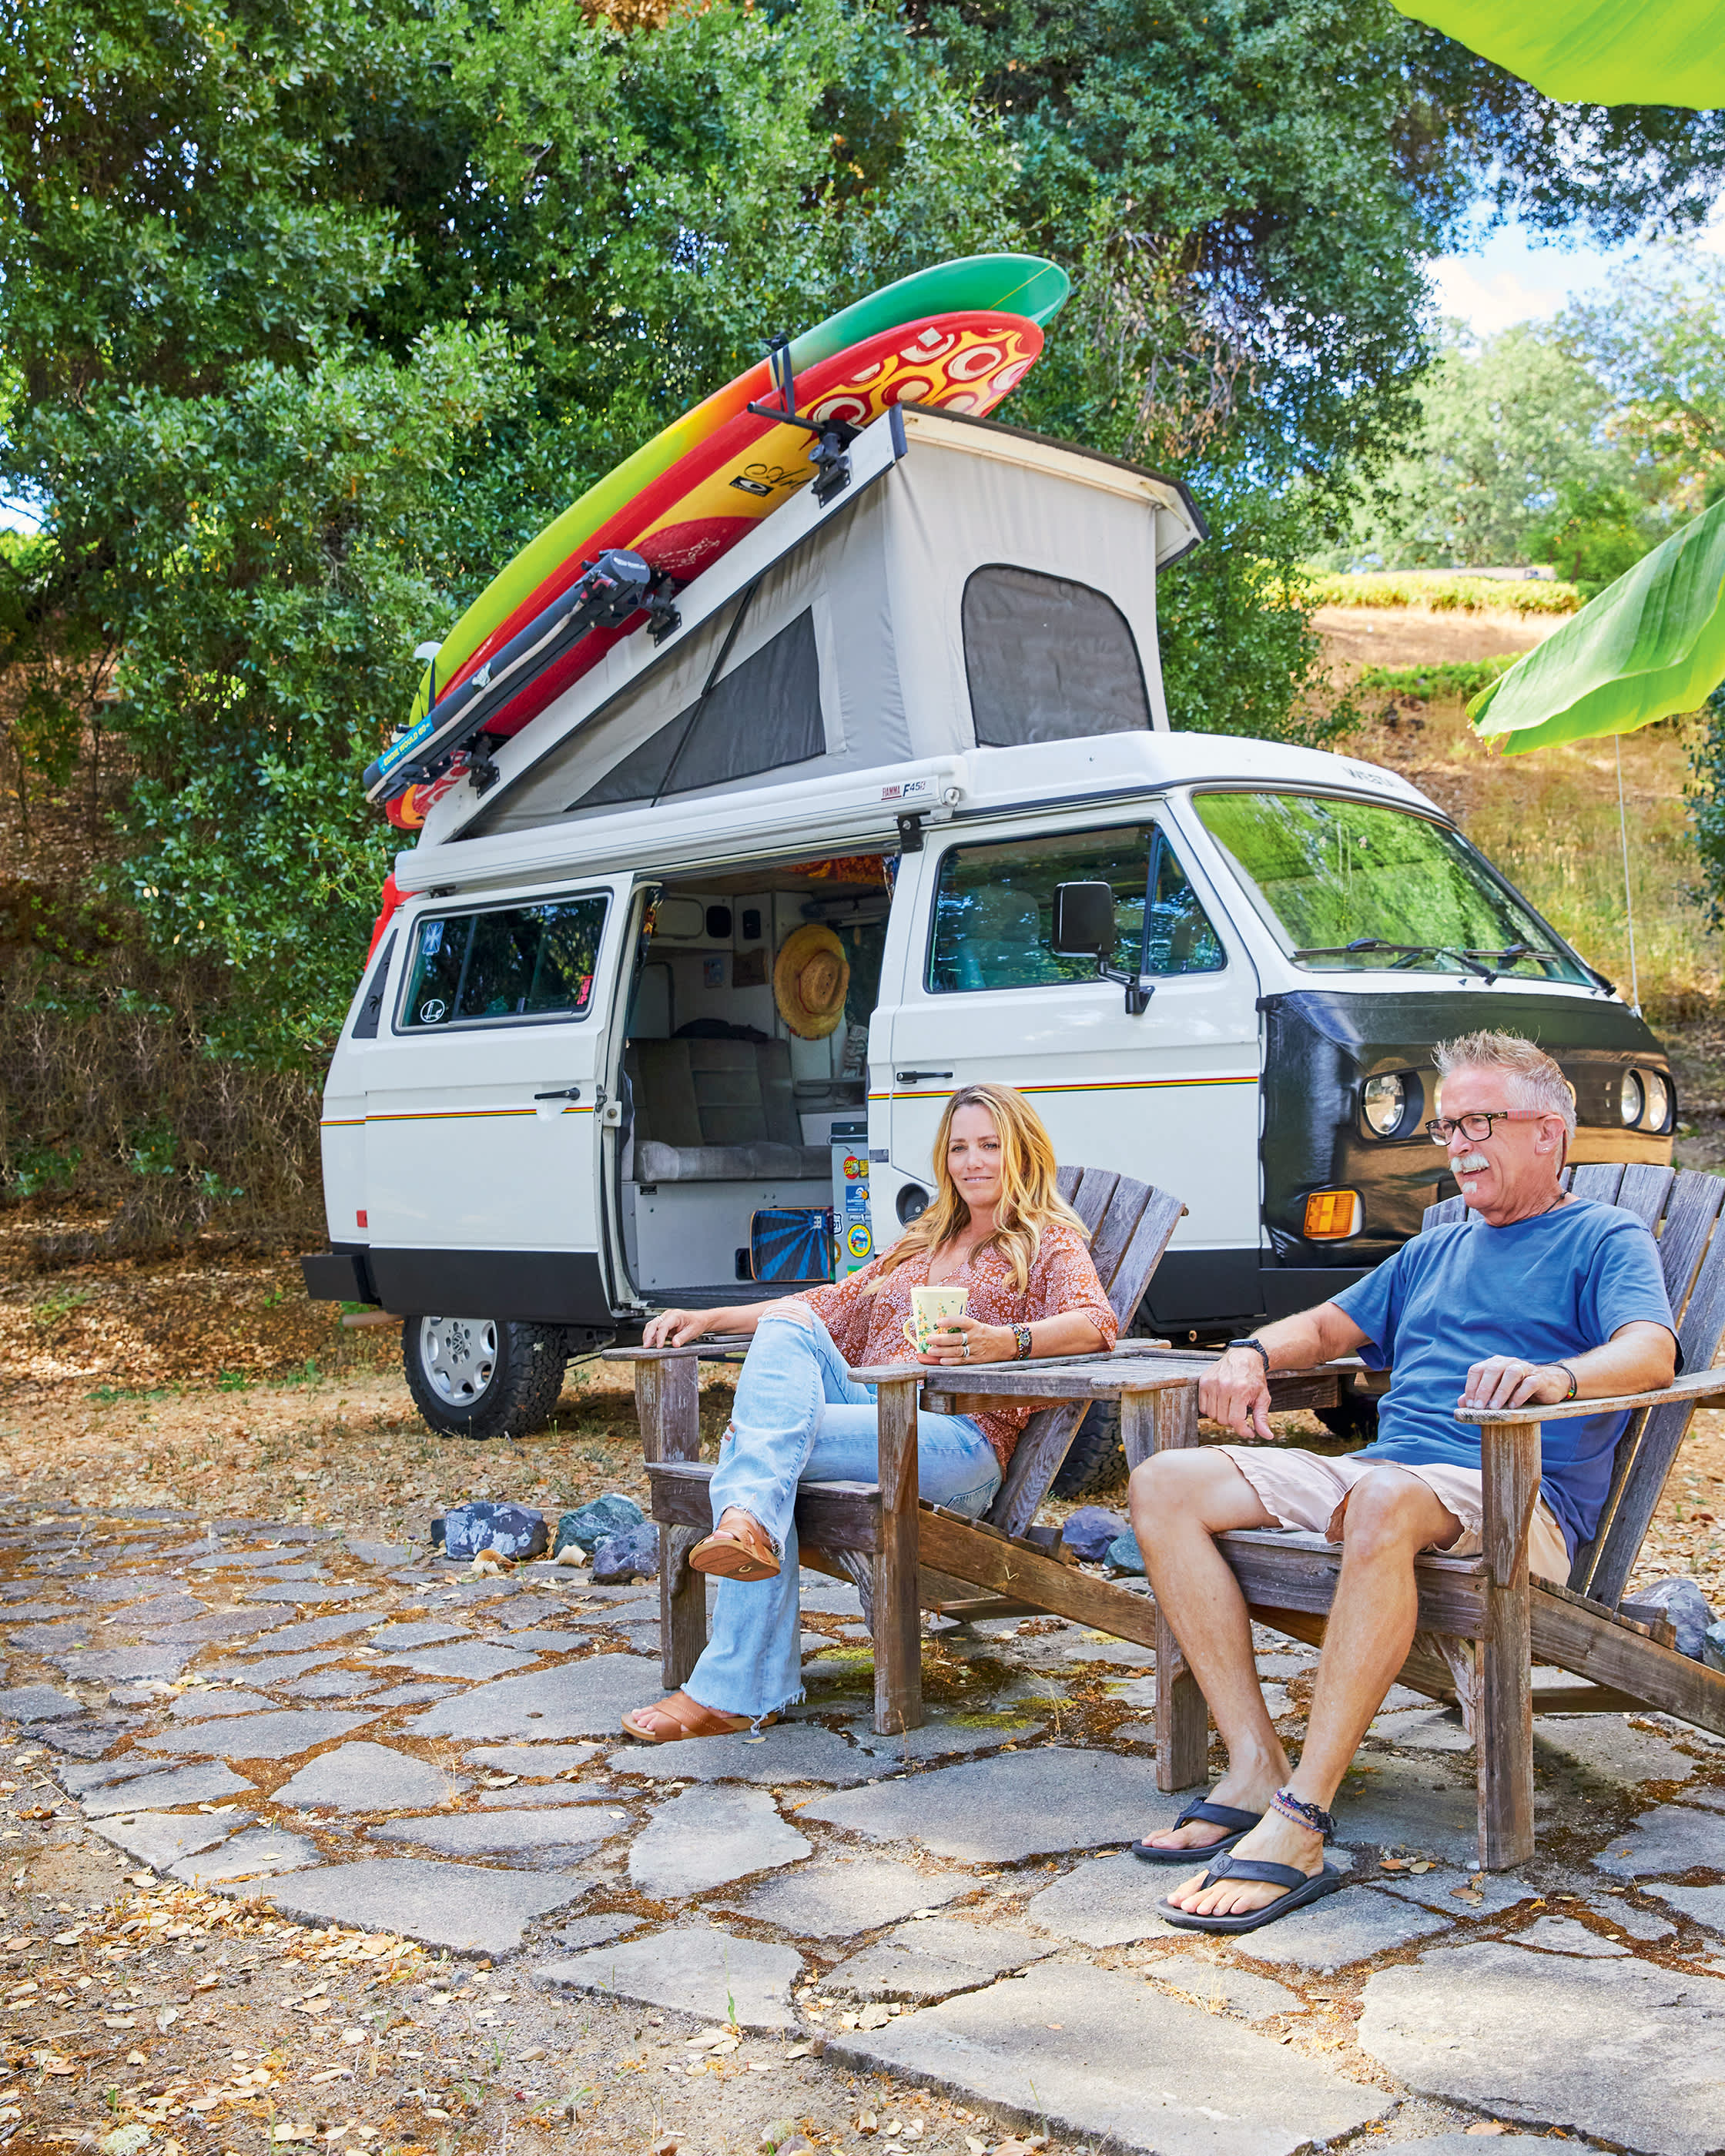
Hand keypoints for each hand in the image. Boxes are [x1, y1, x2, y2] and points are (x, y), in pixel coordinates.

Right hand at [642, 1308, 710, 1349]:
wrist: (700, 1320)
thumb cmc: (697, 1323)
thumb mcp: (692, 1331)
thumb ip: (682, 1337)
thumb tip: (674, 1344)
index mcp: (676, 1315)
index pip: (664, 1326)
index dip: (660, 1336)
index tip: (659, 1346)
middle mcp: (668, 1316)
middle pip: (654, 1324)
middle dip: (648, 1335)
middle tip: (646, 1346)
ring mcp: (665, 1319)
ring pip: (652, 1325)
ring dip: (647, 1336)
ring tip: (646, 1346)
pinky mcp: (664, 1325)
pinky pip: (654, 1329)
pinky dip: (651, 1336)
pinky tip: (650, 1343)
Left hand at [918, 1314, 1012, 1366]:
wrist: (1004, 1344)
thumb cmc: (986, 1333)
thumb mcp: (977, 1325)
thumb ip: (962, 1326)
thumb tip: (941, 1327)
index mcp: (975, 1326)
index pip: (962, 1321)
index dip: (950, 1321)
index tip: (938, 1321)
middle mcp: (975, 1337)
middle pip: (956, 1338)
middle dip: (941, 1339)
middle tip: (928, 1339)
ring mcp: (976, 1349)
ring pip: (957, 1351)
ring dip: (942, 1351)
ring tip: (931, 1350)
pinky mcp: (976, 1359)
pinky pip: (962, 1361)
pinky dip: (951, 1361)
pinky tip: (942, 1361)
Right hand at [1199, 1346, 1274, 1441]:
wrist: (1244, 1356)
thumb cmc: (1254, 1377)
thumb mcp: (1263, 1397)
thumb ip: (1262, 1418)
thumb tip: (1267, 1436)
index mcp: (1240, 1390)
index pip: (1236, 1421)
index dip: (1243, 1431)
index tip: (1249, 1431)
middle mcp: (1224, 1386)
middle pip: (1223, 1420)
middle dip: (1233, 1422)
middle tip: (1240, 1415)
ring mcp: (1212, 1383)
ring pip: (1212, 1415)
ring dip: (1222, 1416)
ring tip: (1231, 1408)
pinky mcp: (1204, 1381)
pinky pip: (1203, 1407)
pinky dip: (1211, 1410)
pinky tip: (1221, 1404)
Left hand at [1459, 1356, 1573, 1410]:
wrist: (1548, 1385)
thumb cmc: (1517, 1390)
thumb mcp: (1496, 1393)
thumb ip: (1479, 1395)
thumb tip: (1461, 1403)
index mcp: (1494, 1364)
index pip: (1477, 1370)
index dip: (1471, 1386)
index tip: (1470, 1405)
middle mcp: (1508, 1362)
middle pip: (1492, 1370)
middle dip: (1483, 1389)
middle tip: (1479, 1408)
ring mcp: (1525, 1368)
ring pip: (1511, 1373)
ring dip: (1501, 1391)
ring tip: (1495, 1407)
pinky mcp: (1539, 1378)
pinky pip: (1529, 1383)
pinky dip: (1519, 1394)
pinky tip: (1513, 1407)